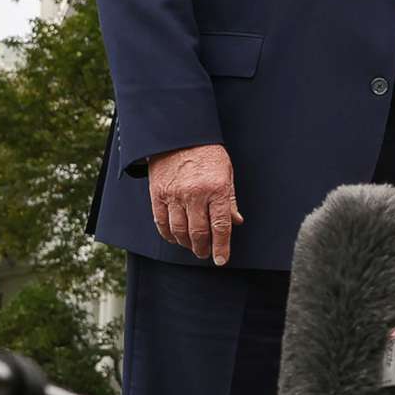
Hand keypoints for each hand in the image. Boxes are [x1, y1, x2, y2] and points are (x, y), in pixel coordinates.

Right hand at [148, 143, 241, 264]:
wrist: (179, 134)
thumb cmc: (207, 153)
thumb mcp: (226, 173)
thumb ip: (230, 199)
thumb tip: (235, 222)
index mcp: (216, 189)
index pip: (220, 226)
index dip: (221, 247)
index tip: (221, 260)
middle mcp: (195, 194)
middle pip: (199, 232)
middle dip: (203, 248)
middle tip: (205, 253)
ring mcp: (174, 195)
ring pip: (179, 231)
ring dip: (186, 244)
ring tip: (192, 246)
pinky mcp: (158, 194)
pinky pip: (161, 222)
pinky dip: (168, 234)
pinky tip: (175, 238)